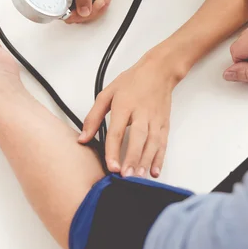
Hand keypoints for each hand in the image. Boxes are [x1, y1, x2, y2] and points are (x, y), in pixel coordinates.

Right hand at [50, 0, 111, 22]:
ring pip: (79, 16)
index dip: (70, 13)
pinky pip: (86, 13)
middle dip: (86, 13)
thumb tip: (84, 11)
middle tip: (98, 3)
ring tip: (102, 1)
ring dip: (94, 12)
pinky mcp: (78, 2)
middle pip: (69, 16)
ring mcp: (69, 0)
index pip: (56, 10)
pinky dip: (96, 10)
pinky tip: (103, 1)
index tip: (83, 10)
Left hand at [82, 52, 179, 177]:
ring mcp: (155, 119)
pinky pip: (163, 143)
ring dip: (145, 162)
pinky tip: (154, 171)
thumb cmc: (132, 81)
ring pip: (152, 144)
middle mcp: (141, 113)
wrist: (159, 71)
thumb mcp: (107, 94)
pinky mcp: (164, 124)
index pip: (117, 131)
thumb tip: (82, 138)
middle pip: (138, 139)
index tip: (111, 167)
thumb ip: (93, 117)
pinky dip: (160, 158)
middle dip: (132, 159)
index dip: (113, 150)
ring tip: (138, 178)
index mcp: (125, 105)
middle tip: (126, 176)